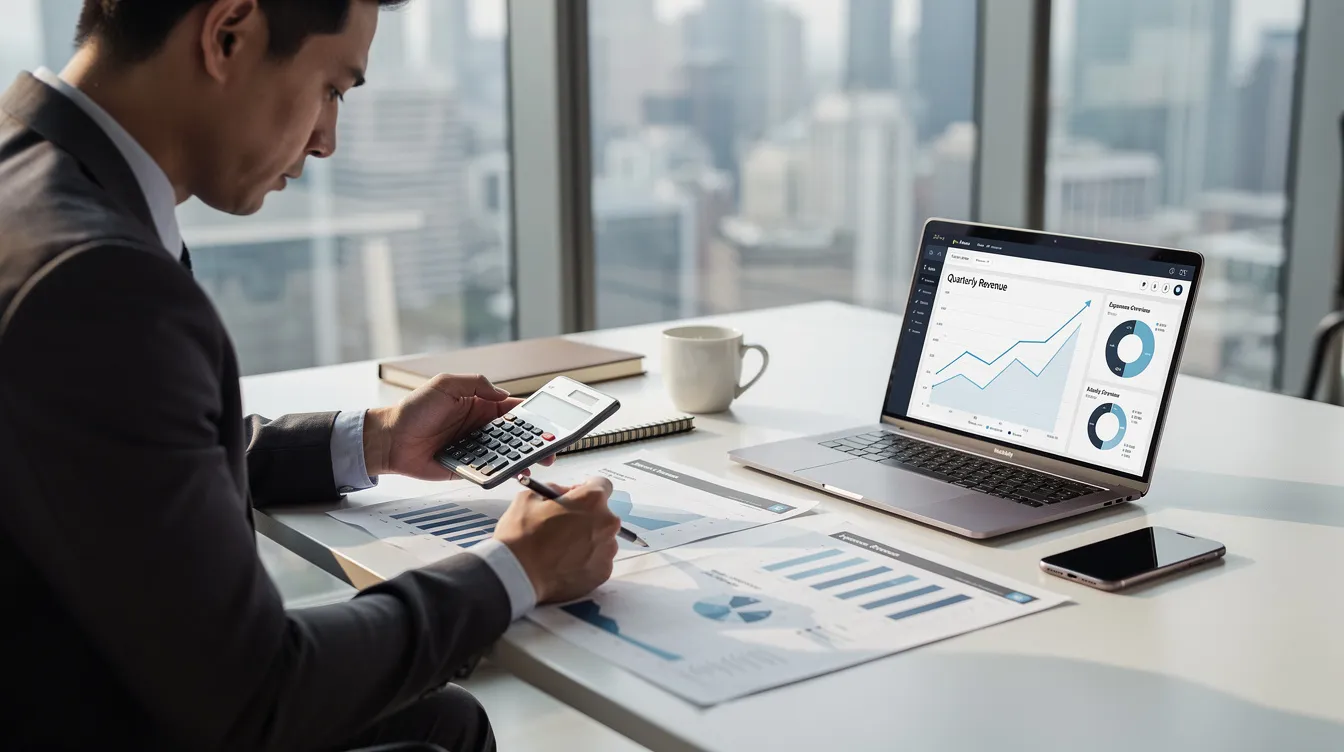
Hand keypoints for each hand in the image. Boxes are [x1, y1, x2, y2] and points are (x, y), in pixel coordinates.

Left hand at [363, 373, 553, 479]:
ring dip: (524, 458)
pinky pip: (489, 470)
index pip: (513, 410)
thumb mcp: (445, 384)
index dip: (533, 415)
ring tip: (539, 462)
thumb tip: (503, 394)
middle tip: (551, 448)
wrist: (389, 440)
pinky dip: (504, 472)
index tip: (549, 422)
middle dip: (536, 441)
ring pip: (507, 454)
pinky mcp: (467, 467)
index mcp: (480, 405)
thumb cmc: (413, 410)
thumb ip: (475, 384)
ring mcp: (475, 448)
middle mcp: (481, 427)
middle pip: (516, 435)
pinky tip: (515, 473)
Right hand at [494, 476, 620, 602]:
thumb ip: (554, 490)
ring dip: (588, 540)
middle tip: (563, 526)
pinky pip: (598, 561)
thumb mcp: (529, 497)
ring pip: (602, 539)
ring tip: (562, 550)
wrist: (518, 576)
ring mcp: (607, 551)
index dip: (586, 489)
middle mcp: (607, 524)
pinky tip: (565, 564)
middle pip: (602, 514)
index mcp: (592, 500)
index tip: (575, 498)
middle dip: (587, 517)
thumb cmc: (521, 534)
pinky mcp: (603, 573)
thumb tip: (565, 494)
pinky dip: (586, 561)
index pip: (602, 485)